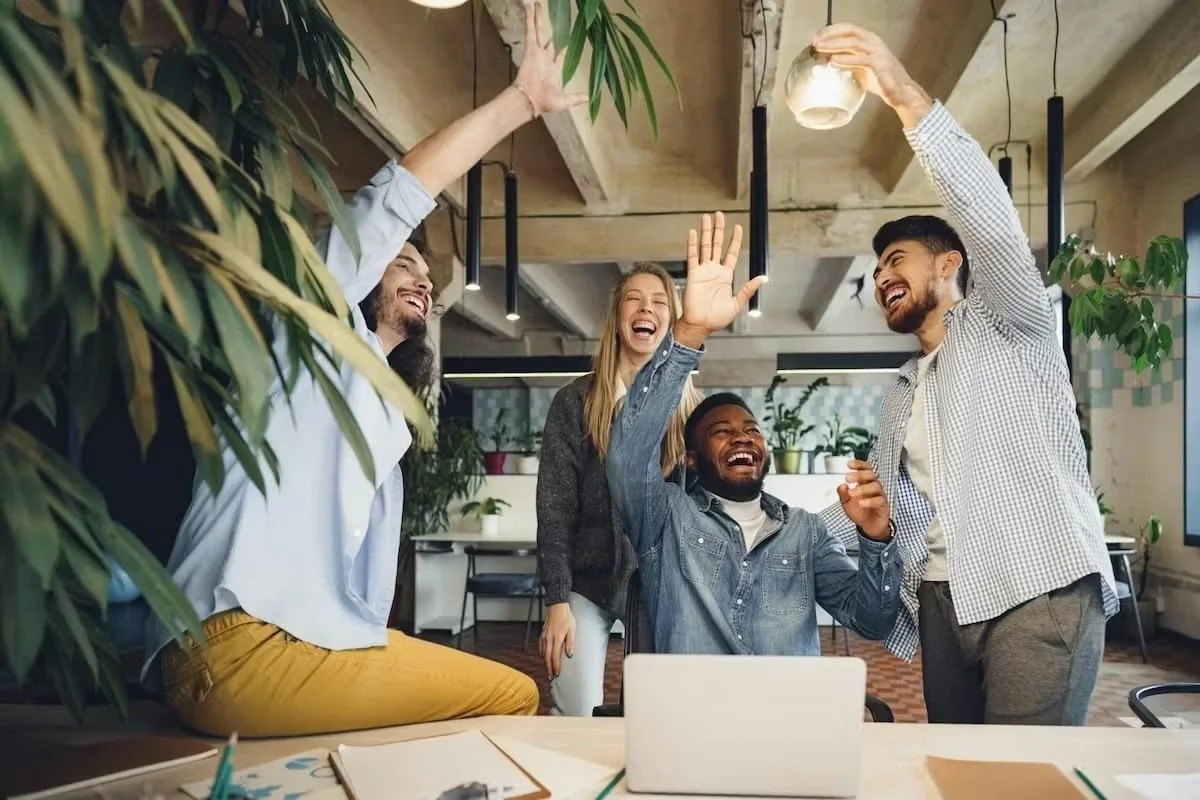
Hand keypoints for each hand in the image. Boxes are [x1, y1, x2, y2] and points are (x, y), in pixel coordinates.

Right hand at [514, 1, 586, 115]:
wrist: (531, 100)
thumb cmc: (545, 102)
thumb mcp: (564, 101)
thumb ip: (576, 98)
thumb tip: (590, 98)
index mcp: (553, 69)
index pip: (560, 54)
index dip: (564, 47)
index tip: (567, 41)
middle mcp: (545, 59)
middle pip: (548, 39)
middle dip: (548, 29)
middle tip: (548, 18)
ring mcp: (537, 52)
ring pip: (538, 30)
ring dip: (538, 17)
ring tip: (537, 5)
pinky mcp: (530, 48)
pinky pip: (530, 30)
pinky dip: (529, 19)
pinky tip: (529, 7)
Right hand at [539, 602, 574, 676]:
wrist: (557, 607)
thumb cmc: (566, 617)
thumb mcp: (571, 630)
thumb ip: (570, 643)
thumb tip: (569, 655)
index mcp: (556, 639)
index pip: (554, 657)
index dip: (555, 666)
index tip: (557, 674)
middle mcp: (548, 640)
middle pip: (547, 657)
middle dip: (549, 668)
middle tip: (551, 677)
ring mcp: (544, 637)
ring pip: (543, 653)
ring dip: (545, 662)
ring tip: (548, 670)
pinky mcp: (542, 634)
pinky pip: (541, 647)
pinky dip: (542, 654)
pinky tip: (544, 657)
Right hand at [678, 212, 762, 336]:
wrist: (701, 324)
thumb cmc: (717, 318)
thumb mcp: (737, 303)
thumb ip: (748, 289)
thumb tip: (762, 278)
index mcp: (725, 276)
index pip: (731, 253)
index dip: (734, 240)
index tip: (737, 227)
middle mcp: (714, 270)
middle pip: (717, 244)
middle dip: (719, 229)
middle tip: (719, 215)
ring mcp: (703, 271)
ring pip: (705, 246)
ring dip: (706, 232)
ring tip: (706, 217)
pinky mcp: (693, 274)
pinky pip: (692, 256)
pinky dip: (692, 244)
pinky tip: (693, 233)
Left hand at [811, 24, 931, 125]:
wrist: (900, 91)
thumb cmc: (881, 79)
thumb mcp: (860, 67)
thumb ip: (847, 61)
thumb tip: (828, 61)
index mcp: (869, 40)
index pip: (848, 29)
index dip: (832, 30)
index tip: (816, 36)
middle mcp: (874, 42)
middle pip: (850, 31)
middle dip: (830, 34)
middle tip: (814, 40)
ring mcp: (877, 52)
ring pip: (854, 42)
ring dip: (835, 44)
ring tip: (820, 48)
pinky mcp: (879, 65)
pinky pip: (861, 59)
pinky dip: (846, 59)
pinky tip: (833, 62)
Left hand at [837, 459, 891, 540]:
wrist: (868, 527)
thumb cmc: (859, 511)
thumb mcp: (846, 503)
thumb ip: (843, 494)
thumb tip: (842, 485)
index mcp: (866, 483)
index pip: (866, 469)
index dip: (859, 464)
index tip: (849, 464)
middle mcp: (874, 487)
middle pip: (871, 475)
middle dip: (859, 475)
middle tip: (847, 478)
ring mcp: (880, 496)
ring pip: (876, 486)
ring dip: (862, 488)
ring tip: (851, 493)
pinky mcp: (884, 506)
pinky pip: (879, 500)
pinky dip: (870, 501)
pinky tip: (861, 503)